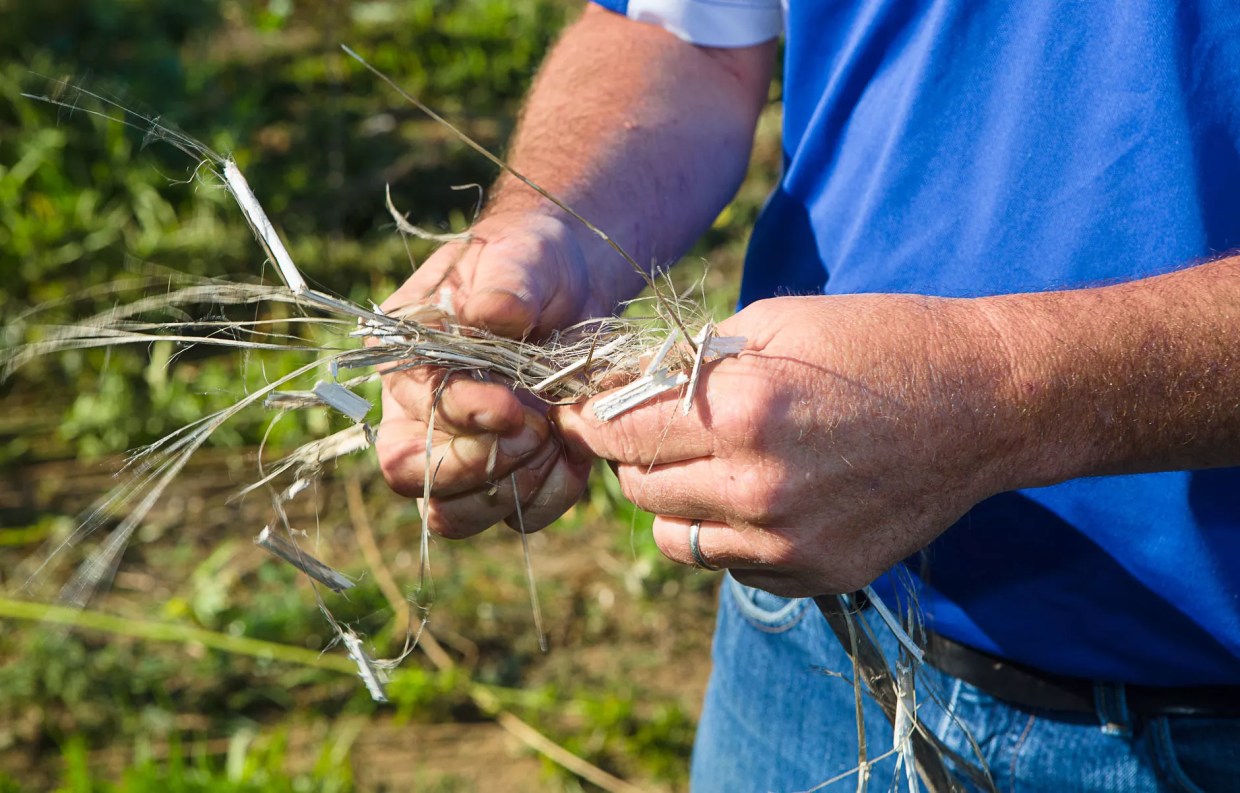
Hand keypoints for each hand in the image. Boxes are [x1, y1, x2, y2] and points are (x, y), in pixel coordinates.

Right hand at [376, 211, 603, 537]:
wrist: (575, 281)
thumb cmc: (532, 261)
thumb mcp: (520, 256)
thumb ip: (505, 283)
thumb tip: (491, 314)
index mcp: (403, 362)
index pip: (408, 417)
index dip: (461, 419)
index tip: (512, 406)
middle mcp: (419, 417)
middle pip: (417, 481)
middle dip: (483, 466)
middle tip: (537, 429)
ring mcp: (464, 452)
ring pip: (460, 514)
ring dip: (518, 487)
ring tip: (558, 437)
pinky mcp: (512, 473)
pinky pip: (522, 514)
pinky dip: (554, 492)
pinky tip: (576, 449)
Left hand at [554, 294, 1020, 595]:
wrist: (985, 404)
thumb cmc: (880, 345)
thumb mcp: (779, 322)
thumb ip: (694, 361)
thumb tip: (628, 386)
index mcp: (743, 412)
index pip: (619, 431)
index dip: (593, 419)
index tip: (584, 413)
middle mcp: (758, 489)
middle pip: (639, 490)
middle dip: (633, 457)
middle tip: (653, 432)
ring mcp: (789, 544)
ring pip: (676, 540)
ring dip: (675, 502)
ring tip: (707, 466)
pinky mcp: (817, 577)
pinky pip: (731, 566)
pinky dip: (728, 535)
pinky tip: (762, 495)